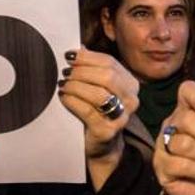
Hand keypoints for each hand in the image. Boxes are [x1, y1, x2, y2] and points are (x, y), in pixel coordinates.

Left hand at [58, 49, 140, 190]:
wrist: (103, 146)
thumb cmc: (98, 112)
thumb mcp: (99, 88)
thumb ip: (92, 68)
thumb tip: (79, 48)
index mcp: (131, 84)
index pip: (110, 63)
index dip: (88, 57)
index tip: (69, 56)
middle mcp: (131, 100)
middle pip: (107, 77)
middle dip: (82, 72)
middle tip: (65, 72)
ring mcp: (122, 117)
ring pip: (98, 94)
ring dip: (76, 86)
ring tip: (62, 84)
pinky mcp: (108, 131)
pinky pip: (88, 111)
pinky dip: (73, 101)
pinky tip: (63, 97)